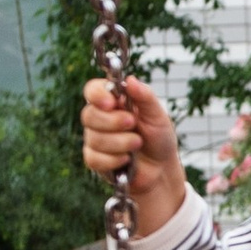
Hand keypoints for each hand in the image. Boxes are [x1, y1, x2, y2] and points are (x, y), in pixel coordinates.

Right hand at [80, 72, 187, 236]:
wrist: (161, 169)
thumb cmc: (159, 138)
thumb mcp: (158, 115)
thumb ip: (145, 97)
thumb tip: (130, 80)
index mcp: (113, 101)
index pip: (92, 90)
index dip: (97, 95)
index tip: (111, 103)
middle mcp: (100, 118)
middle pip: (89, 115)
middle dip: (113, 122)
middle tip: (133, 124)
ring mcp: (95, 139)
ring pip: (94, 138)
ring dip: (120, 142)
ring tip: (137, 144)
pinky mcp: (95, 160)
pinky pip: (94, 158)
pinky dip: (114, 160)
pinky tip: (126, 160)